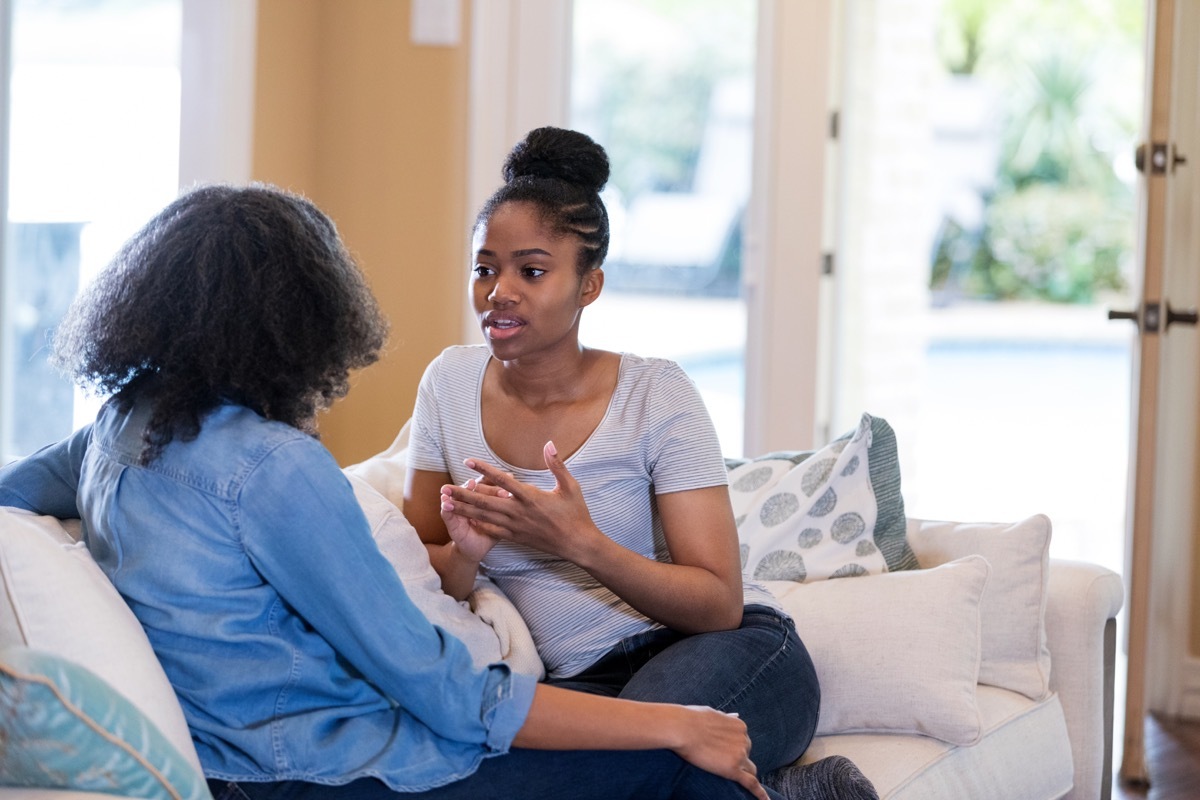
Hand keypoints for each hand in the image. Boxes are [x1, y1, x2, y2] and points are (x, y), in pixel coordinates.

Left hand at [440, 442, 601, 562]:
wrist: (577, 544)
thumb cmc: (576, 513)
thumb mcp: (570, 486)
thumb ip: (557, 464)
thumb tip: (549, 443)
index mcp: (530, 497)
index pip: (502, 479)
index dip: (483, 469)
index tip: (467, 460)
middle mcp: (518, 512)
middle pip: (484, 501)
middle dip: (462, 494)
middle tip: (443, 488)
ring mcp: (515, 526)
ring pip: (484, 517)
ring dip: (464, 510)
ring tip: (446, 504)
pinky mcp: (515, 537)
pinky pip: (492, 530)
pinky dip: (477, 525)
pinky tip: (464, 522)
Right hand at [671, 707, 767, 799]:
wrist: (682, 729)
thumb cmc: (691, 719)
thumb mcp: (713, 713)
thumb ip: (726, 717)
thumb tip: (734, 716)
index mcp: (740, 726)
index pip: (743, 741)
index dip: (734, 748)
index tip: (723, 750)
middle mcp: (744, 740)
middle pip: (746, 755)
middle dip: (736, 759)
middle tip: (718, 760)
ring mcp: (740, 755)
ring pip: (749, 770)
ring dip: (740, 772)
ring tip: (726, 774)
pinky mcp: (733, 769)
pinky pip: (751, 783)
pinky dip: (759, 793)